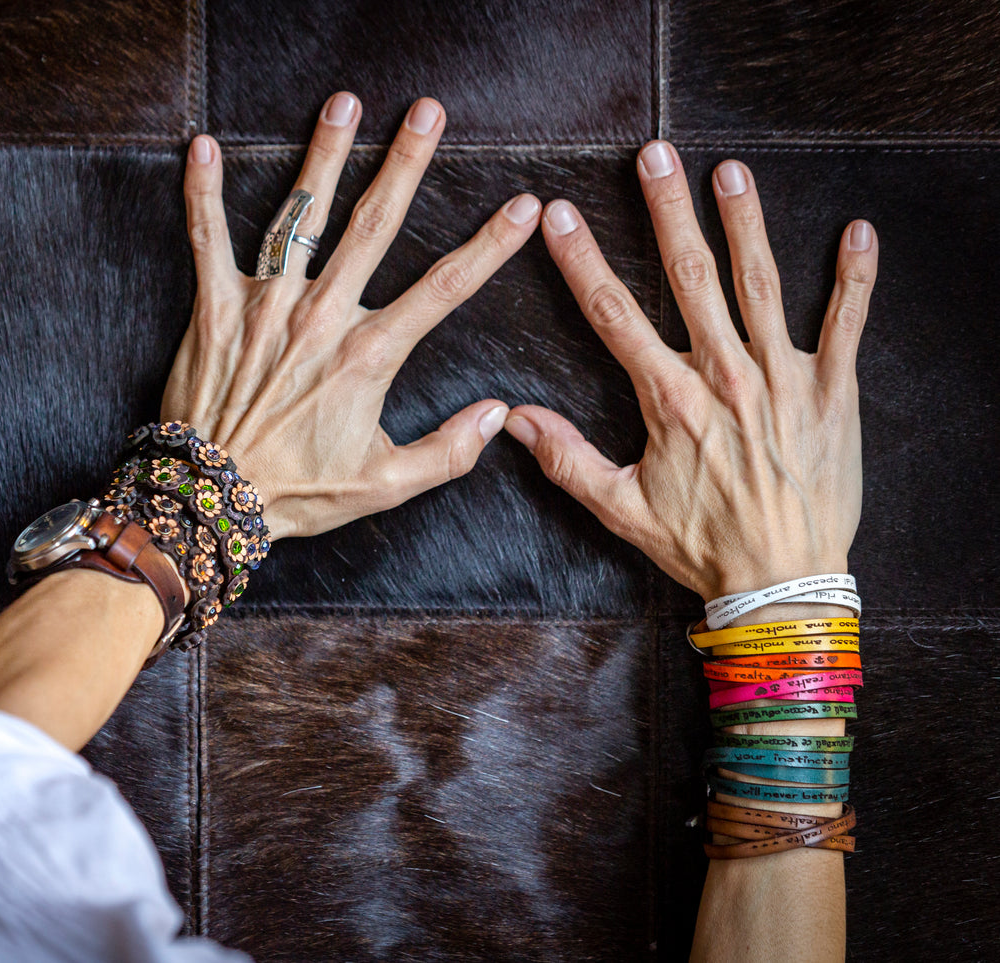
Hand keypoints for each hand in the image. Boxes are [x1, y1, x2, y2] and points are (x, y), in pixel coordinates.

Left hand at [161, 92, 541, 540]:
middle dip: (405, 162)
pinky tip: (203, 146)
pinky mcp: (216, 308)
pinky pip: (207, 240)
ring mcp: (267, 305)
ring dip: (324, 156)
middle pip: (374, 225)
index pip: (444, 288)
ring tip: (343, 104)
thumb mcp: (384, 485)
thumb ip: (447, 452)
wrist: (211, 499)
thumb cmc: (297, 493)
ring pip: (301, 216)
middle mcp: (322, 316)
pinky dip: (202, 193)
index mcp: (368, 355)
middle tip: (428, 113)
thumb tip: (498, 416)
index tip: (522, 207)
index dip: (490, 245)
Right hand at [505, 141, 876, 599]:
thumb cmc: (700, 544)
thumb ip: (567, 460)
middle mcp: (726, 376)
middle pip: (690, 277)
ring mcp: (784, 379)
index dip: (583, 261)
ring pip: (761, 285)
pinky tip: (857, 233)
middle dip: (668, 211)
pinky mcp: (833, 392)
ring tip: (731, 171)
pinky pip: (847, 325)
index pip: (615, 315)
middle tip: (655, 158)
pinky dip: (854, 278)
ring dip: (746, 222)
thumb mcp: (620, 509)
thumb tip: (515, 420)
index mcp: (671, 400)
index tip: (561, 216)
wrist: (781, 579)